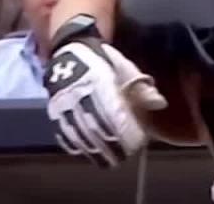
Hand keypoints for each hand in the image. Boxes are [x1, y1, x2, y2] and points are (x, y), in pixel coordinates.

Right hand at [44, 39, 166, 166]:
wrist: (69, 54)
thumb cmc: (104, 64)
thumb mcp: (125, 68)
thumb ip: (142, 87)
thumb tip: (160, 103)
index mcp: (100, 81)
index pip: (113, 112)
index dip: (125, 129)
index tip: (138, 140)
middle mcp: (78, 94)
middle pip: (96, 127)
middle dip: (112, 145)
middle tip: (126, 155)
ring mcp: (63, 105)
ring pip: (79, 134)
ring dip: (95, 151)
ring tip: (110, 161)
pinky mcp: (53, 112)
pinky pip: (64, 134)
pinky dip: (76, 146)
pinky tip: (89, 154)